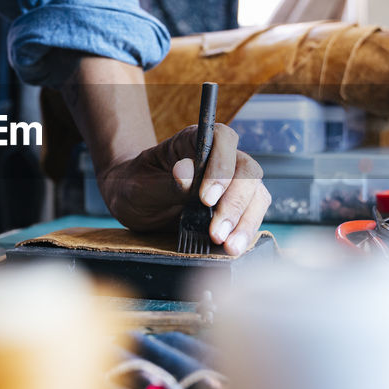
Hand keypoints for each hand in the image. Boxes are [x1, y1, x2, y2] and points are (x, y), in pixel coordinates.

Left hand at [99, 124, 270, 255]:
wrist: (132, 203)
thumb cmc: (133, 187)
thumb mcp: (139, 187)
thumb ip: (164, 182)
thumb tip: (187, 173)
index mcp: (194, 141)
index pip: (222, 139)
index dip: (221, 165)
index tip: (206, 198)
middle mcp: (219, 157)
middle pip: (247, 170)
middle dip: (235, 203)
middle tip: (216, 232)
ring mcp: (230, 182)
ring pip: (256, 195)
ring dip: (245, 222)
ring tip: (229, 247)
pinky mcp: (233, 206)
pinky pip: (251, 215)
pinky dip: (245, 232)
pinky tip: (231, 249)